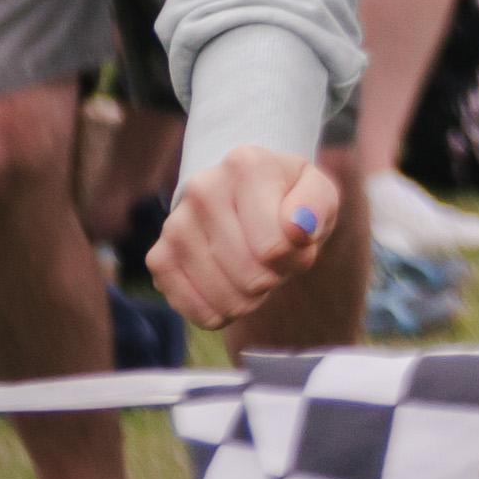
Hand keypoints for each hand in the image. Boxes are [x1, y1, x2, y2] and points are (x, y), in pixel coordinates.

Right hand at [150, 147, 340, 330]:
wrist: (249, 201)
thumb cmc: (290, 199)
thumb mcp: (320, 192)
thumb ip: (317, 206)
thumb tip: (297, 229)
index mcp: (246, 165)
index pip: (275, 247)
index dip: (298, 257)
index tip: (298, 241)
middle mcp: (203, 188)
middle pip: (251, 275)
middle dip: (274, 278)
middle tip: (276, 260)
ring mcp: (174, 223)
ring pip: (224, 296)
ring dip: (250, 298)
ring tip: (255, 271)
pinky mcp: (158, 257)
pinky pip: (191, 307)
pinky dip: (218, 313)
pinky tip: (230, 293)